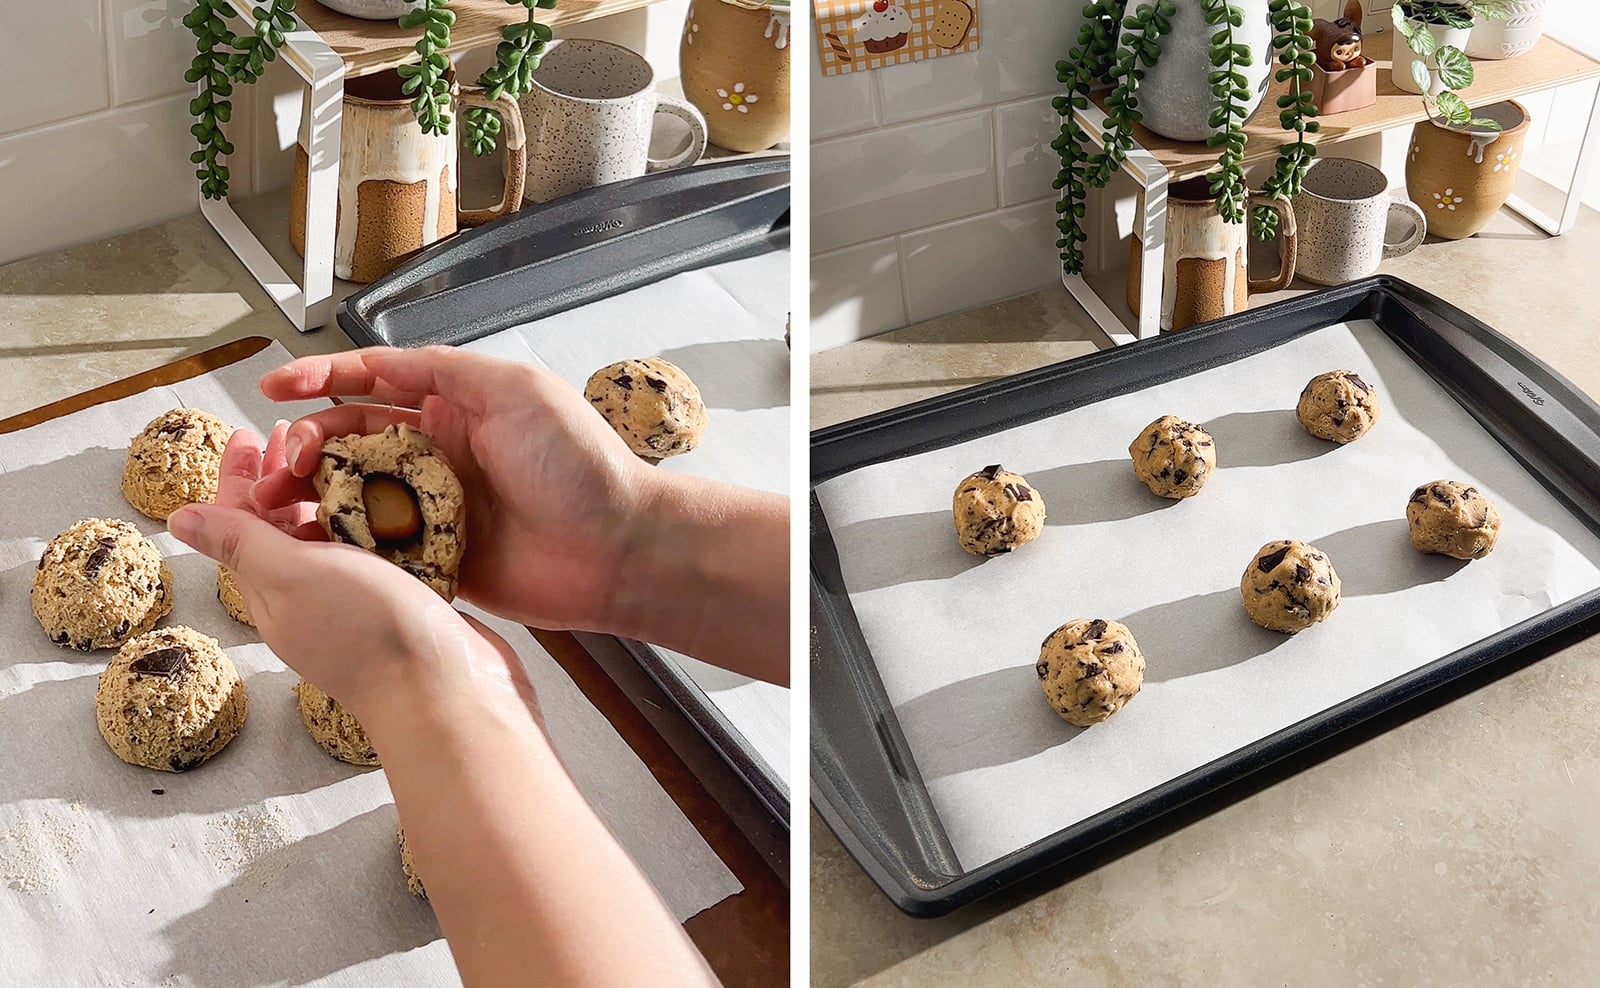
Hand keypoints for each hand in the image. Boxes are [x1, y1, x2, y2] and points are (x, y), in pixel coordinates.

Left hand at [167, 423, 535, 721]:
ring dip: (332, 493)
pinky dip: (375, 517)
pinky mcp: (400, 599)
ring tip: (345, 454)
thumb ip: (240, 542)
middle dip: (284, 477)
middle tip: (295, 433)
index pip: (240, 523)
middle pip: (283, 526)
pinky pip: (376, 549)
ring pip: (332, 536)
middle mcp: (309, 596)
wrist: (448, 690)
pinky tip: (392, 496)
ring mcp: (355, 600)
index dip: (241, 476)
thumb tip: (177, 519)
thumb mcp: (292, 575)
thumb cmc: (366, 631)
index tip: (250, 433)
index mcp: (272, 591)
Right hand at [254, 346, 788, 682]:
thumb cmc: (580, 465)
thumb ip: (446, 369)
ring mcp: (435, 507)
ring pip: (352, 494)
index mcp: (457, 406)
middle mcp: (439, 453)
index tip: (273, 385)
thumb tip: (384, 359)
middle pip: (350, 438)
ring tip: (278, 504)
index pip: (374, 381)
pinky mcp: (437, 558)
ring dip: (310, 495)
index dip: (320, 379)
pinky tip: (307, 545)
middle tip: (281, 460)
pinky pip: (376, 549)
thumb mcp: (515, 389)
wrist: (617, 549)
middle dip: (306, 443)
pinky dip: (338, 546)